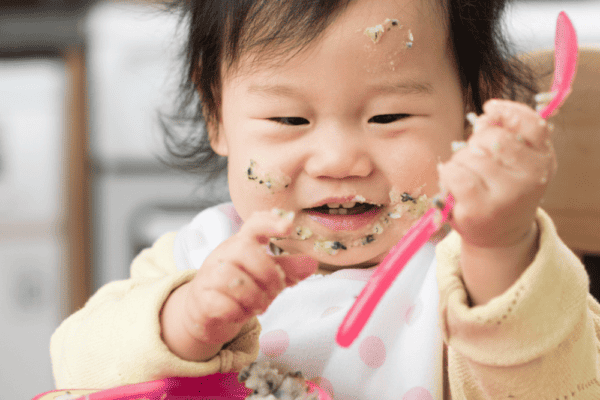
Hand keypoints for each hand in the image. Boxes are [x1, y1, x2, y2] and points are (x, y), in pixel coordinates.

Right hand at [182, 210, 317, 344]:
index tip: (288, 226)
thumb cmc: (240, 287)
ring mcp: (210, 275)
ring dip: (255, 296)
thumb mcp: (265, 275)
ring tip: (261, 306)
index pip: (254, 224)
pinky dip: (238, 312)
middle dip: (268, 273)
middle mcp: (224, 254)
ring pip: (232, 278)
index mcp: (242, 243)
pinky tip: (242, 314)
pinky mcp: (203, 299)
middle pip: (244, 249)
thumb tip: (312, 263)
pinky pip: (222, 304)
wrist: (205, 310)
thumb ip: (287, 268)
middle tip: (276, 291)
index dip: (270, 222)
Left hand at [438, 99, 556, 248]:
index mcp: (543, 160)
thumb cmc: (503, 190)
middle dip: (476, 143)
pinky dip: (447, 174)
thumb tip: (488, 114)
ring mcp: (505, 196)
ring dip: (460, 162)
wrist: (500, 235)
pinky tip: (454, 186)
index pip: (532, 124)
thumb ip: (507, 134)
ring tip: (469, 180)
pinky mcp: (479, 210)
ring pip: (469, 155)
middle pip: (491, 137)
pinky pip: (454, 173)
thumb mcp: (516, 162)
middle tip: (479, 162)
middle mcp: (530, 179)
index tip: (490, 107)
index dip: (508, 111)